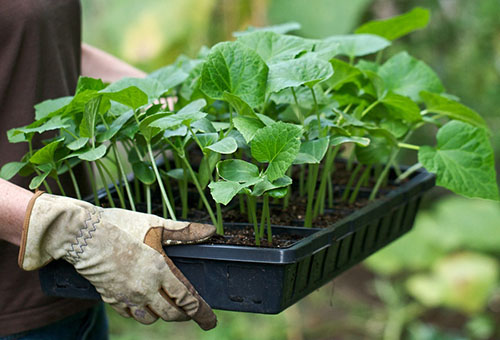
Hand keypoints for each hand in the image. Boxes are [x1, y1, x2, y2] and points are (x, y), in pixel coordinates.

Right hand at [18, 192, 216, 329]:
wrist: (83, 234)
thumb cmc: (120, 226)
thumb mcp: (156, 224)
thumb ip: (184, 231)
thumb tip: (210, 230)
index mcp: (159, 270)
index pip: (186, 298)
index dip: (201, 312)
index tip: (211, 321)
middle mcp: (145, 288)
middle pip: (171, 313)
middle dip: (184, 316)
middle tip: (191, 314)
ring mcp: (126, 296)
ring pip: (150, 318)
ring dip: (162, 315)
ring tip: (167, 308)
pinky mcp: (111, 298)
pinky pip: (130, 315)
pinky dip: (140, 313)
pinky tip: (143, 305)